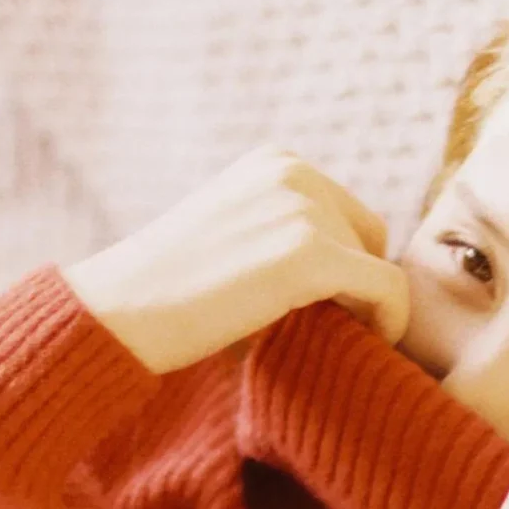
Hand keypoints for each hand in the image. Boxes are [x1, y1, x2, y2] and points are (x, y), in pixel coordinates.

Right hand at [57, 146, 410, 374]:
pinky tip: (367, 346)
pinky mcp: (311, 254)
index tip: (326, 313)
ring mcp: (302, 209)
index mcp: (275, 162)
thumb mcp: (235, 238)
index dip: (346, 268)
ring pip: (379, 266)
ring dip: (361, 307)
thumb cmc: (170, 294)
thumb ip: (287, 235)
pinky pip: (388, 290)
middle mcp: (293, 172)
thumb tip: (361, 277)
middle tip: (322, 332)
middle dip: (354, 286)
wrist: (119, 312)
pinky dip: (390, 322)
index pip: (349, 215)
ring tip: (319, 341)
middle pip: (369, 237)